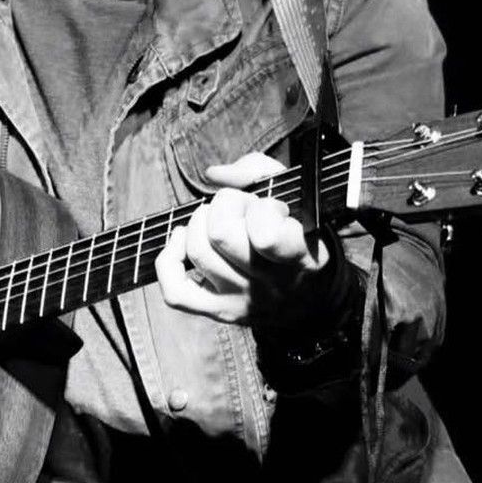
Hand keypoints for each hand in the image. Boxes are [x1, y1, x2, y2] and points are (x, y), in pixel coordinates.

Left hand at [154, 152, 331, 327]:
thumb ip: (257, 171)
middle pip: (220, 234)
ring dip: (200, 224)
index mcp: (299, 256)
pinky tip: (183, 240)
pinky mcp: (218, 311)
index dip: (260, 208)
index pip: (264, 235)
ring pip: (197, 251)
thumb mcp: (295, 196)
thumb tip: (214, 174)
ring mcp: (242, 301)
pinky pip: (176, 292)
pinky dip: (170, 260)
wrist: (311, 297)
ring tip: (217, 221)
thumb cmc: (297, 234)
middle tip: (240, 209)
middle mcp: (270, 285)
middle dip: (224, 206)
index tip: (271, 206)